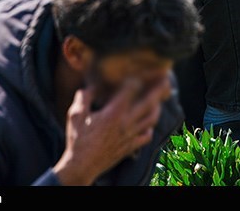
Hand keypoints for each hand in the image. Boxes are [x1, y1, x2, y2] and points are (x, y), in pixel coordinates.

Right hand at [53, 77, 169, 185]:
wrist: (81, 166)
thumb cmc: (77, 139)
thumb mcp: (75, 115)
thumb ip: (84, 97)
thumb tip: (92, 86)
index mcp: (114, 113)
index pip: (131, 90)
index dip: (135, 79)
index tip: (136, 73)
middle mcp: (126, 123)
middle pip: (149, 103)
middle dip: (158, 90)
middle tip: (165, 81)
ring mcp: (130, 135)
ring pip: (152, 119)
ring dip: (157, 108)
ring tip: (158, 100)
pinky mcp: (130, 147)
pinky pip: (146, 137)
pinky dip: (149, 129)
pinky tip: (148, 124)